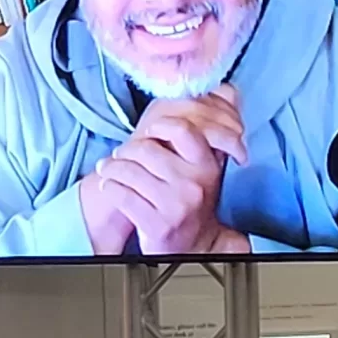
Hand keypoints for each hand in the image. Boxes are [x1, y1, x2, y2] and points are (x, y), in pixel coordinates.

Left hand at [86, 88, 250, 255]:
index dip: (158, 126)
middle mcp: (194, 185)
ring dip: (112, 168)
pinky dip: (110, 187)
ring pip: (127, 170)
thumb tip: (227, 89)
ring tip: (110, 169)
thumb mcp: (208, 166)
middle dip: (127, 150)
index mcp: (207, 166)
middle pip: (145, 148)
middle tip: (122, 154)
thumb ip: (215, 128)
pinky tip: (111, 186)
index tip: (148, 131)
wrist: (192, 247)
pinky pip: (120, 194)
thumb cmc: (194, 200)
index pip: (182, 130)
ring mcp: (174, 206)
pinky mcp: (156, 225)